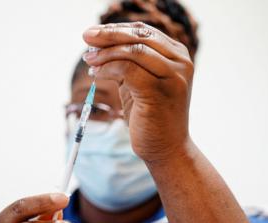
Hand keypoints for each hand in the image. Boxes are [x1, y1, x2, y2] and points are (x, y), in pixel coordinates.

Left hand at [82, 22, 193, 162]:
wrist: (167, 149)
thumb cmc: (152, 116)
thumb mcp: (140, 82)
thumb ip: (128, 63)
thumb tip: (98, 43)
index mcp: (178, 56)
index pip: (144, 31)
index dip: (116, 28)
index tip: (94, 33)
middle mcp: (180, 62)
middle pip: (139, 36)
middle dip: (108, 35)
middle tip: (86, 37)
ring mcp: (173, 76)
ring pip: (133, 51)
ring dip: (105, 53)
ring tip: (89, 60)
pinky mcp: (159, 91)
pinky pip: (127, 70)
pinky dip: (107, 69)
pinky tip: (96, 73)